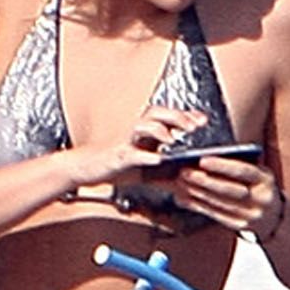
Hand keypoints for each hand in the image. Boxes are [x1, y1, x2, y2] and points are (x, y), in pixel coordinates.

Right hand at [60, 108, 197, 195]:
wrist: (86, 169)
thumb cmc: (116, 165)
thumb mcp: (145, 167)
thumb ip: (165, 170)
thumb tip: (188, 176)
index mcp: (145, 131)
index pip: (168, 117)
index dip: (186, 116)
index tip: (203, 120)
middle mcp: (136, 132)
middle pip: (157, 113)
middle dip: (177, 117)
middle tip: (194, 126)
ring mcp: (126, 142)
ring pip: (142, 126)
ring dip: (160, 130)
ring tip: (174, 140)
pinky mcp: (117, 156)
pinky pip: (131, 152)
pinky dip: (145, 156)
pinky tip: (157, 160)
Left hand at [159, 147, 278, 237]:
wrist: (275, 217)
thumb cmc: (258, 187)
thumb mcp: (256, 174)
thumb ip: (238, 165)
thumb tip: (203, 157)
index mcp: (265, 179)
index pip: (243, 171)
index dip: (222, 166)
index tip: (202, 159)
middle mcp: (261, 198)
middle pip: (228, 190)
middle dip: (204, 181)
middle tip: (184, 172)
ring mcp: (251, 215)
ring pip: (219, 204)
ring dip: (196, 193)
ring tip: (180, 183)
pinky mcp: (240, 226)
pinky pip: (215, 215)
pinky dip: (197, 206)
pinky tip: (183, 199)